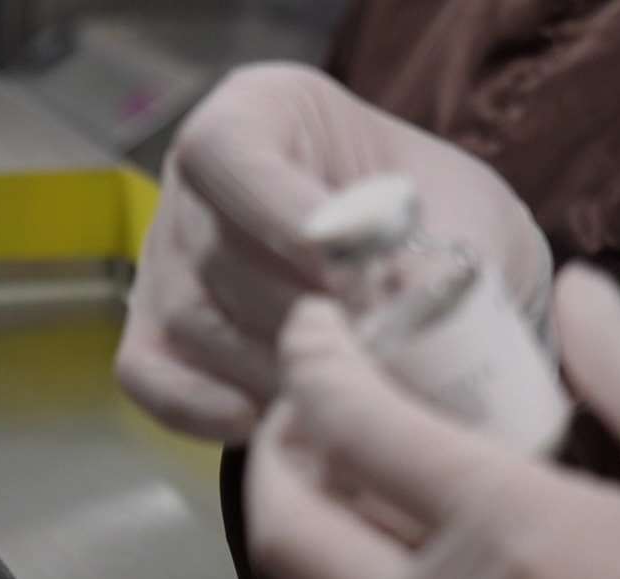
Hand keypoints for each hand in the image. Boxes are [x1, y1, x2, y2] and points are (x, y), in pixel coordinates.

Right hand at [118, 62, 550, 442]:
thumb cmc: (437, 225)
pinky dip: (209, 411)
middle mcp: (194, 187)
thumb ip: (444, 250)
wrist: (425, 279)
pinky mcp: (151, 341)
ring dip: (276, 368)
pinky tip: (276, 423)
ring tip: (353, 394)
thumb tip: (410, 302)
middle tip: (380, 356)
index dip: (286, 214)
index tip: (356, 272)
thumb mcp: (468, 213)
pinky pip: (156, 382)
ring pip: (196, 323)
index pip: (235, 154)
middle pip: (219, 253)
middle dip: (303, 314)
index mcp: (260, 114)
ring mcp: (165, 268)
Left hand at [247, 266, 619, 578]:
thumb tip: (576, 293)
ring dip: (334, 529)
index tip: (309, 333)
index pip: (351, 429)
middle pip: (288, 536)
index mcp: (516, 532)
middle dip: (272, 460)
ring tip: (385, 474)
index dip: (309, 366)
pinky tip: (459, 561)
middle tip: (307, 412)